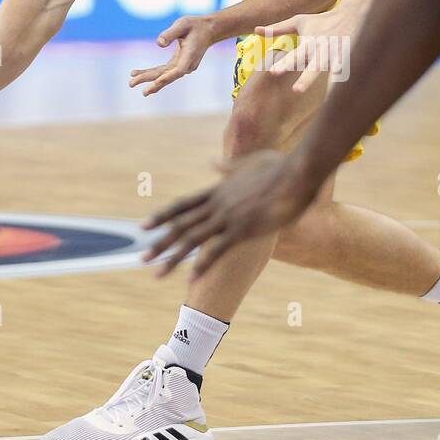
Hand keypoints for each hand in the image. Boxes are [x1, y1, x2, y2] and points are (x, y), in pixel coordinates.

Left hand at [129, 15, 215, 96]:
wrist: (208, 30)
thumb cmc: (195, 25)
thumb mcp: (182, 24)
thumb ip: (170, 33)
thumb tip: (158, 44)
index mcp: (190, 55)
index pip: (178, 70)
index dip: (167, 77)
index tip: (156, 82)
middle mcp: (188, 65)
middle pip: (167, 75)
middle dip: (149, 80)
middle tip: (131, 83)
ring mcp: (184, 67)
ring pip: (164, 75)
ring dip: (148, 78)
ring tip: (132, 81)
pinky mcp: (180, 65)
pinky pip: (165, 72)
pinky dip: (153, 74)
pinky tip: (141, 75)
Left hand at [142, 150, 320, 279]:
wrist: (297, 171)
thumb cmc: (281, 165)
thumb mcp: (250, 162)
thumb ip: (229, 166)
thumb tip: (213, 162)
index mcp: (218, 190)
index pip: (183, 205)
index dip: (163, 217)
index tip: (145, 227)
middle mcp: (217, 204)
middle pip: (181, 225)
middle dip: (160, 243)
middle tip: (141, 257)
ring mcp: (228, 217)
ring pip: (192, 240)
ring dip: (172, 258)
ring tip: (155, 273)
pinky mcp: (243, 229)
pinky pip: (217, 250)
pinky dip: (202, 264)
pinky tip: (190, 278)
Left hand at [260, 3, 357, 93]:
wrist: (352, 15)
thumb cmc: (321, 21)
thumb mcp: (298, 21)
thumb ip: (277, 28)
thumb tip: (256, 30)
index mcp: (309, 44)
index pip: (294, 56)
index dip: (284, 64)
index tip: (273, 72)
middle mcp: (322, 53)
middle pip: (313, 68)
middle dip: (306, 79)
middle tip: (296, 91)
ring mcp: (338, 58)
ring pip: (334, 74)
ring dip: (331, 86)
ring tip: (330, 102)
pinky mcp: (351, 62)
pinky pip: (349, 75)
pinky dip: (347, 86)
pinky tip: (347, 100)